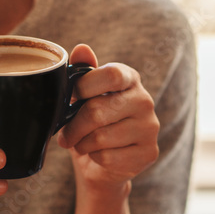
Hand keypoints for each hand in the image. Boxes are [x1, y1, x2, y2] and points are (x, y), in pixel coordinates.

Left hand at [56, 44, 159, 192]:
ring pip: (100, 138)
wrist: (107, 164)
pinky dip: (95, 158)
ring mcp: (149, 128)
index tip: (72, 97)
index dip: (85, 86)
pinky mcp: (148, 153)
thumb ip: (83, 74)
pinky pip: (108, 157)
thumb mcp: (84, 97)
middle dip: (73, 126)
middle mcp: (145, 101)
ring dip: (81, 144)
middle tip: (64, 135)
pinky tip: (98, 155)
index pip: (111, 75)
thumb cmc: (93, 124)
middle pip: (97, 111)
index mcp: (130, 79)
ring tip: (80, 144)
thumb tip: (81, 49)